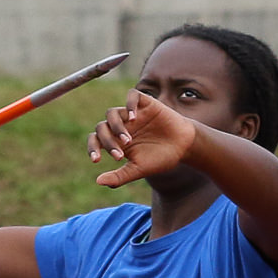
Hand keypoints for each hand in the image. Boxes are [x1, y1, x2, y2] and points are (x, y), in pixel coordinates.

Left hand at [88, 92, 206, 188]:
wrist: (184, 147)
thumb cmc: (160, 159)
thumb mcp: (138, 169)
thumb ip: (119, 176)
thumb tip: (98, 182)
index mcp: (116, 141)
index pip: (96, 139)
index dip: (93, 148)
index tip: (96, 160)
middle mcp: (121, 126)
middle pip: (102, 127)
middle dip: (107, 142)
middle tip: (120, 156)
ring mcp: (132, 114)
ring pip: (112, 113)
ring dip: (116, 127)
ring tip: (127, 140)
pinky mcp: (145, 103)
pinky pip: (132, 96)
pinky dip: (129, 104)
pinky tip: (134, 117)